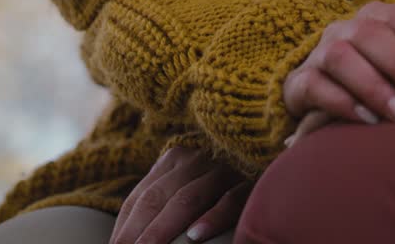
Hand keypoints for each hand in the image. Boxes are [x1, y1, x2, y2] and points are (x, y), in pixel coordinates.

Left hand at [110, 147, 248, 243]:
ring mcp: (225, 169)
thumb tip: (128, 237)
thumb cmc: (221, 187)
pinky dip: (212, 218)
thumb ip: (166, 203)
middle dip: (136, 232)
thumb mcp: (189, 186)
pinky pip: (229, 200)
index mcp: (176, 159)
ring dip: (162, 229)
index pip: (139, 196)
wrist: (271, 163)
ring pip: (186, 199)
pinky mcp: (252, 181)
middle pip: (156, 197)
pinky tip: (195, 237)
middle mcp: (197, 158)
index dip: (124, 226)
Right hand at [284, 1, 394, 128]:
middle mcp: (344, 30)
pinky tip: (369, 120)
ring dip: (375, 86)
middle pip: (370, 33)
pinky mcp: (298, 85)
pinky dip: (342, 102)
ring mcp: (319, 55)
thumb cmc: (385, 77)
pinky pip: (314, 87)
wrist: (326, 99)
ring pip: (340, 57)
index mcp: (374, 17)